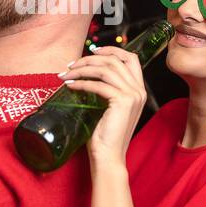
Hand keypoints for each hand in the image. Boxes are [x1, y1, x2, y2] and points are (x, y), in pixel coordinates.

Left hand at [59, 47, 145, 169]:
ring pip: (105, 69)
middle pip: (115, 60)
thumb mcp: (109, 107)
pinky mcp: (122, 102)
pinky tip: (70, 86)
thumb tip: (85, 72)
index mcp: (138, 90)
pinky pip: (98, 85)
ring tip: (66, 75)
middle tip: (70, 65)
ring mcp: (133, 95)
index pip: (131, 58)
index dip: (112, 49)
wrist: (109, 157)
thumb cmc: (105, 135)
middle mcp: (139, 90)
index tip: (92, 50)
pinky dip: (82, 83)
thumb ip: (106, 89)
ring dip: (82, 69)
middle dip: (89, 59)